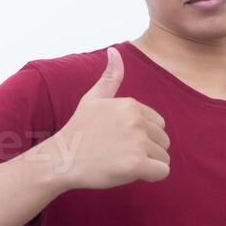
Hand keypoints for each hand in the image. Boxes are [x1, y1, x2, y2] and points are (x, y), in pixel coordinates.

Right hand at [43, 46, 169, 190]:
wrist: (62, 160)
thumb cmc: (79, 131)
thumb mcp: (93, 99)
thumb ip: (110, 77)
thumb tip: (114, 50)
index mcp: (130, 105)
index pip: (158, 125)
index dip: (142, 136)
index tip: (119, 140)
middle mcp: (136, 120)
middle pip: (163, 141)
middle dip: (148, 151)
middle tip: (119, 153)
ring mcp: (137, 142)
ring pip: (163, 157)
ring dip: (148, 165)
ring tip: (121, 162)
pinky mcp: (137, 164)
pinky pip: (162, 172)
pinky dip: (151, 176)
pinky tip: (130, 172)